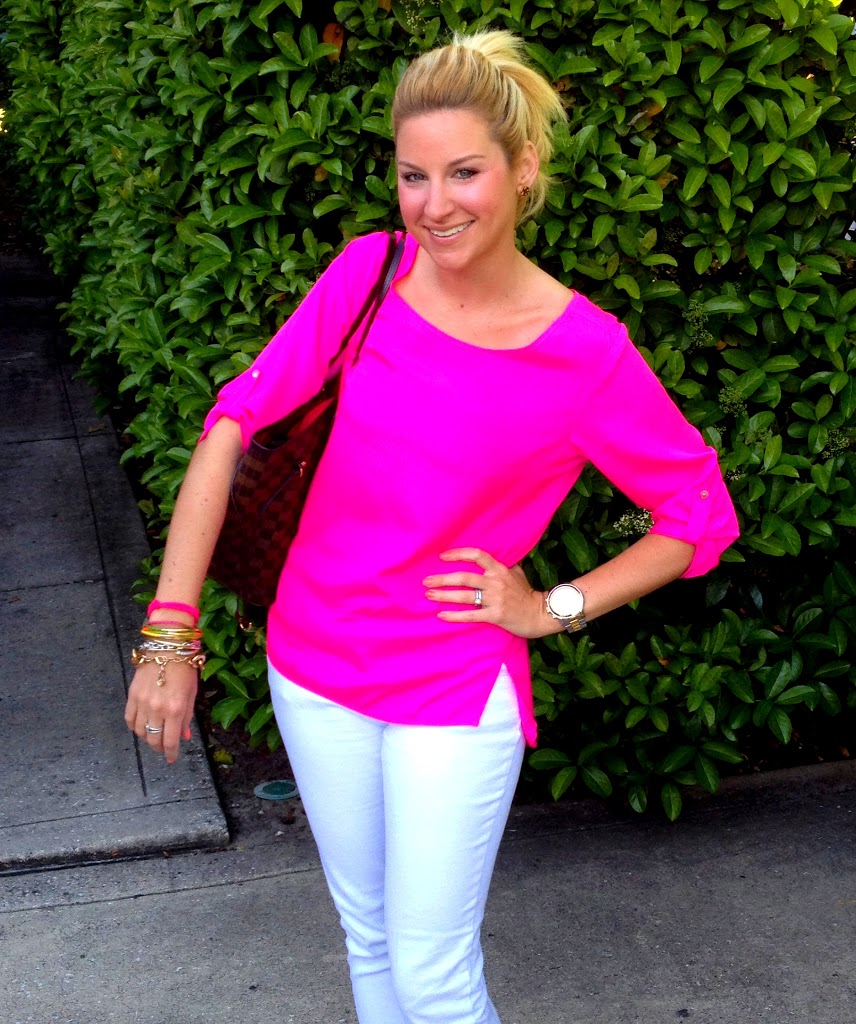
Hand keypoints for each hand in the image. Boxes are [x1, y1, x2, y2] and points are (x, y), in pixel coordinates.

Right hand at [124, 660, 197, 764]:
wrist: (167, 648)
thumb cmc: (184, 669)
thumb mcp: (191, 694)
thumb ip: (187, 717)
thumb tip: (184, 737)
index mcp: (175, 709)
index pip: (170, 740)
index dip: (171, 753)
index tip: (172, 758)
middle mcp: (157, 709)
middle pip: (154, 739)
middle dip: (159, 748)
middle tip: (163, 749)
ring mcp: (142, 703)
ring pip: (140, 731)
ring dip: (147, 738)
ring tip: (154, 737)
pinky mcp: (131, 696)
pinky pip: (129, 719)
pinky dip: (135, 727)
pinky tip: (141, 727)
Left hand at [423, 547, 556, 638]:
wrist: (540, 614)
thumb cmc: (526, 593)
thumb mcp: (517, 572)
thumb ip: (502, 563)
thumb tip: (490, 552)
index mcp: (500, 569)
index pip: (477, 555)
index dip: (458, 554)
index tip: (442, 556)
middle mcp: (496, 582)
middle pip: (464, 577)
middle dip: (443, 579)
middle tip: (426, 581)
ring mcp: (496, 599)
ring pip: (465, 596)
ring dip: (444, 596)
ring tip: (429, 595)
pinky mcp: (496, 616)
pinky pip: (471, 615)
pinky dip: (455, 615)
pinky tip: (442, 615)